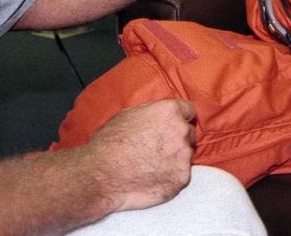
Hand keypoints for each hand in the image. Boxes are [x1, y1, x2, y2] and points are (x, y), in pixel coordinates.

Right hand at [78, 99, 196, 213]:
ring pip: (186, 156)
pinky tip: (153, 177)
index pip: (189, 111)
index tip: (174, 126)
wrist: (101, 175)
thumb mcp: (129, 114)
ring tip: (152, 165)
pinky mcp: (182, 178)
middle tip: (158, 149)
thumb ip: (153, 112)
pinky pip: (182, 176)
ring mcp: (183, 156)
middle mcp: (180, 131)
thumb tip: (160, 115)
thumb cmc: (110, 144)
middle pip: (189, 134)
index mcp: (169, 111)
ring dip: (175, 159)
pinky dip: (171, 177)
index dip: (180, 119)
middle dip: (177, 140)